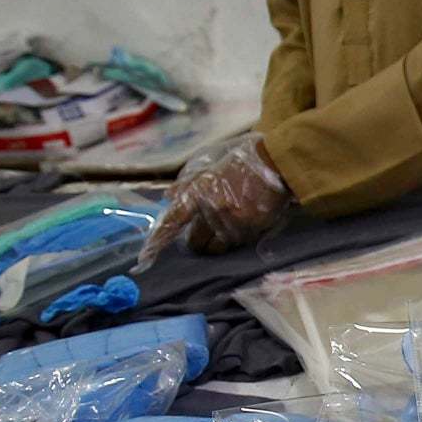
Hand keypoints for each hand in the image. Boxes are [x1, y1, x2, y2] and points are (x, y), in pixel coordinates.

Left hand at [137, 132, 291, 270]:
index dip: (158, 241)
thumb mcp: (210, 167)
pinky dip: (235, 239)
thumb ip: (188, 184)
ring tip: (224, 230)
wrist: (276, 163)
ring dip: (216, 244)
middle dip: (196, 243)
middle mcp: (213, 211)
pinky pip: (237, 244)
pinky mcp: (252, 230)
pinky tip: (242, 225)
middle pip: (195, 243)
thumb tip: (169, 197)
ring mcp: (233, 223)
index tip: (145, 258)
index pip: (173, 222)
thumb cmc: (241, 163)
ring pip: (217, 248)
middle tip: (201, 235)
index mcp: (199, 193)